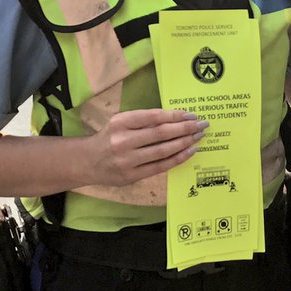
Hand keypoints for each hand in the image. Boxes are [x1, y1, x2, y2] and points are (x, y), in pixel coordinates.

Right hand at [86, 109, 208, 185]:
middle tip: (202, 125)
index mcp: (120, 122)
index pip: (153, 117)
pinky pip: (160, 166)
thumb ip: (144, 120)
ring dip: (184, 143)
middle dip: (185, 128)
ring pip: (163, 151)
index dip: (175, 115)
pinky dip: (177, 158)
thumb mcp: (121, 122)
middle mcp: (123, 141)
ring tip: (198, 137)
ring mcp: (127, 160)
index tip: (191, 115)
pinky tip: (190, 151)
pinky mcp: (132, 176)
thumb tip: (177, 118)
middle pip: (161, 133)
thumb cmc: (110, 137)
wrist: (88, 162)